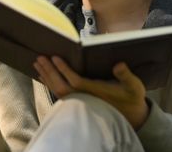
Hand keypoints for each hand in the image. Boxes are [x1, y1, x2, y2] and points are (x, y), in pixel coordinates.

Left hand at [34, 56, 148, 129]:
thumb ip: (126, 75)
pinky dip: (49, 83)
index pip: (75, 81)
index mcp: (95, 91)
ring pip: (58, 89)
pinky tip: (43, 75)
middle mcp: (84, 97)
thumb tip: (119, 64)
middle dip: (49, 71)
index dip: (64, 70)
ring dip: (47, 76)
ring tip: (37, 63)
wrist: (130, 115)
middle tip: (39, 57)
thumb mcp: (134, 86)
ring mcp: (79, 100)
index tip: (55, 58)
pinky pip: (59, 92)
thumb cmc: (131, 97)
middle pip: (61, 85)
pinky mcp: (77, 101)